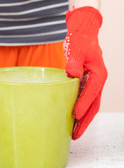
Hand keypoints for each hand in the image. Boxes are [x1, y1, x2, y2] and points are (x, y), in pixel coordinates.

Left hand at [63, 6, 106, 139]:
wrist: (82, 33)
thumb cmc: (81, 39)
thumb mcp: (77, 48)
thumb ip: (74, 62)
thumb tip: (72, 74)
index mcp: (99, 74)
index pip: (91, 93)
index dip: (83, 105)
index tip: (75, 116)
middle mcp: (97, 80)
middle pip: (93, 105)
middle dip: (85, 121)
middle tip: (75, 134)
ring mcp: (92, 82)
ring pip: (89, 104)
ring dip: (82, 118)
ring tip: (73, 132)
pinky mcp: (85, 82)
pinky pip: (83, 98)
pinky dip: (78, 108)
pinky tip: (69, 116)